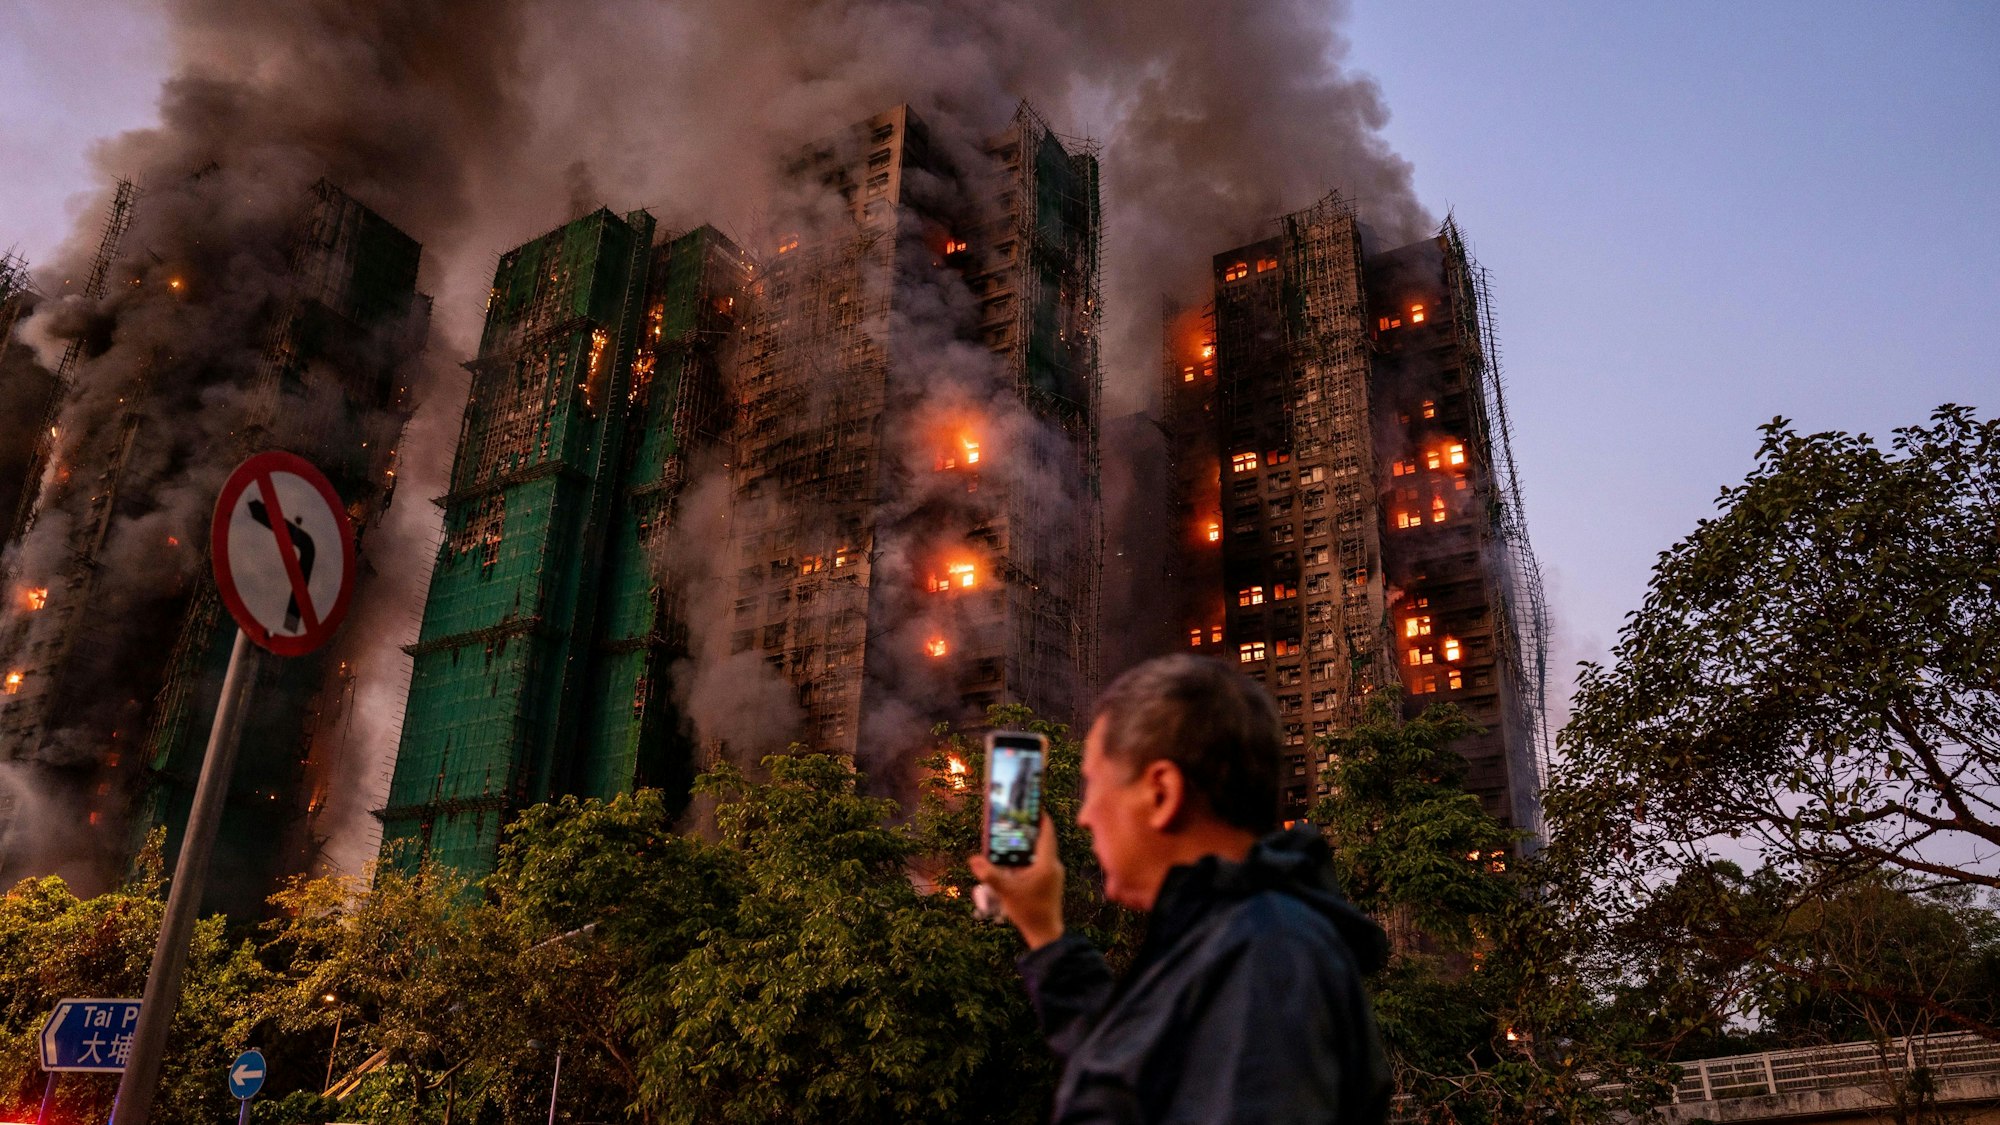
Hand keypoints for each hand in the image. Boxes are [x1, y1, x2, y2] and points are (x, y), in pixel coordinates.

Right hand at [969, 811, 1065, 950]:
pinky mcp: (1051, 881)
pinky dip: (1029, 856)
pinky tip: (1015, 859)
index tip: (1031, 805)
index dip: (1040, 817)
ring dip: (1028, 843)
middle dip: (1030, 828)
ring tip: (1013, 835)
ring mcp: (1054, 873)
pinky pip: (1041, 861)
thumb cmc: (1028, 911)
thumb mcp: (1006, 891)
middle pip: (1043, 839)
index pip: (1047, 832)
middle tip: (1015, 818)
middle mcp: (1053, 865)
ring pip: (1041, 851)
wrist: (1045, 933)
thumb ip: (990, 874)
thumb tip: (973, 860)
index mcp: (1046, 863)